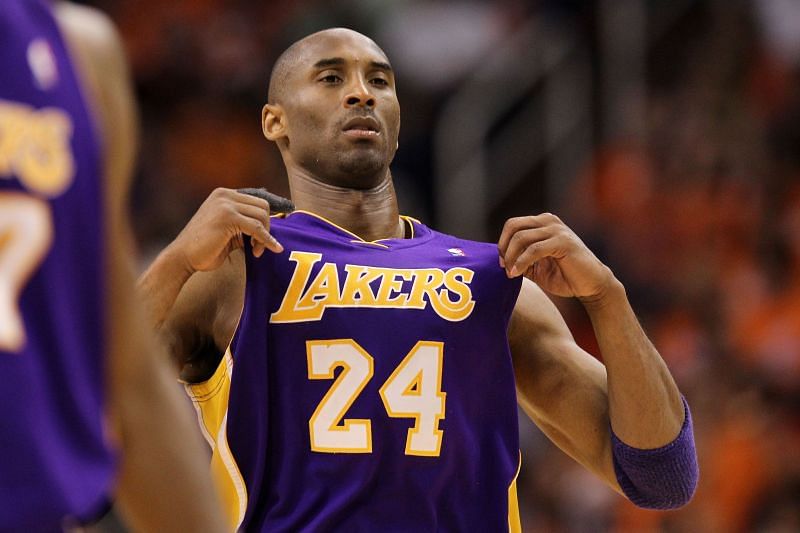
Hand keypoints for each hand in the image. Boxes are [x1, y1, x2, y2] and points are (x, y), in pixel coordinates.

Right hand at [169, 188, 282, 273]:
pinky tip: (267, 250)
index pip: (256, 200)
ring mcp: (225, 204)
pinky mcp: (227, 217)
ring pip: (262, 215)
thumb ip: (244, 224)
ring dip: (265, 236)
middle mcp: (224, 195)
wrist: (182, 258)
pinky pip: (256, 227)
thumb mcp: (228, 230)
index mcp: (223, 195)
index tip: (270, 234)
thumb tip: (268, 227)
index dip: (266, 218)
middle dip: (267, 227)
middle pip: (263, 206)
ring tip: (256, 251)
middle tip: (259, 246)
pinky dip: (266, 240)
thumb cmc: (204, 248)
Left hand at [497, 213, 614, 299]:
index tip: (502, 263)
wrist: (591, 285)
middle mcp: (549, 221)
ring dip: (511, 258)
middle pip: (514, 226)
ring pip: (521, 237)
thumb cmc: (564, 276)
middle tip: (504, 267)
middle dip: (504, 248)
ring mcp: (557, 229)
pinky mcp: (563, 242)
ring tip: (511, 274)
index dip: (502, 243)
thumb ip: (520, 258)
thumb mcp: (536, 266)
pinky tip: (517, 273)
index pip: (513, 225)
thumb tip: (500, 258)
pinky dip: (521, 262)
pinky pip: (534, 249)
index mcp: (543, 222)